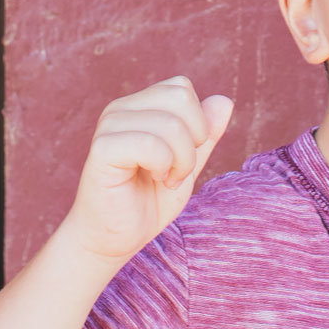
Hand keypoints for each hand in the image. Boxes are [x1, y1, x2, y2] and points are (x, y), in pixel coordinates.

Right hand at [62, 76, 233, 271]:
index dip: (196, 124)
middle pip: (180, 98)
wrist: (112, 240)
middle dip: (192, 141)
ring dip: (180, 161)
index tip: (181, 158)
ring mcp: (109, 125)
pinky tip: (152, 180)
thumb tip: (225, 100)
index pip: (181, 88)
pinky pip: (152, 144)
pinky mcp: (103, 149)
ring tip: (162, 180)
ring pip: (171, 123)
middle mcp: (120, 108)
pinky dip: (163, 166)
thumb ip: (205, 135)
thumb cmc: (146, 203)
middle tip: (175, 172)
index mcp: (137, 106)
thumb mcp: (186, 165)